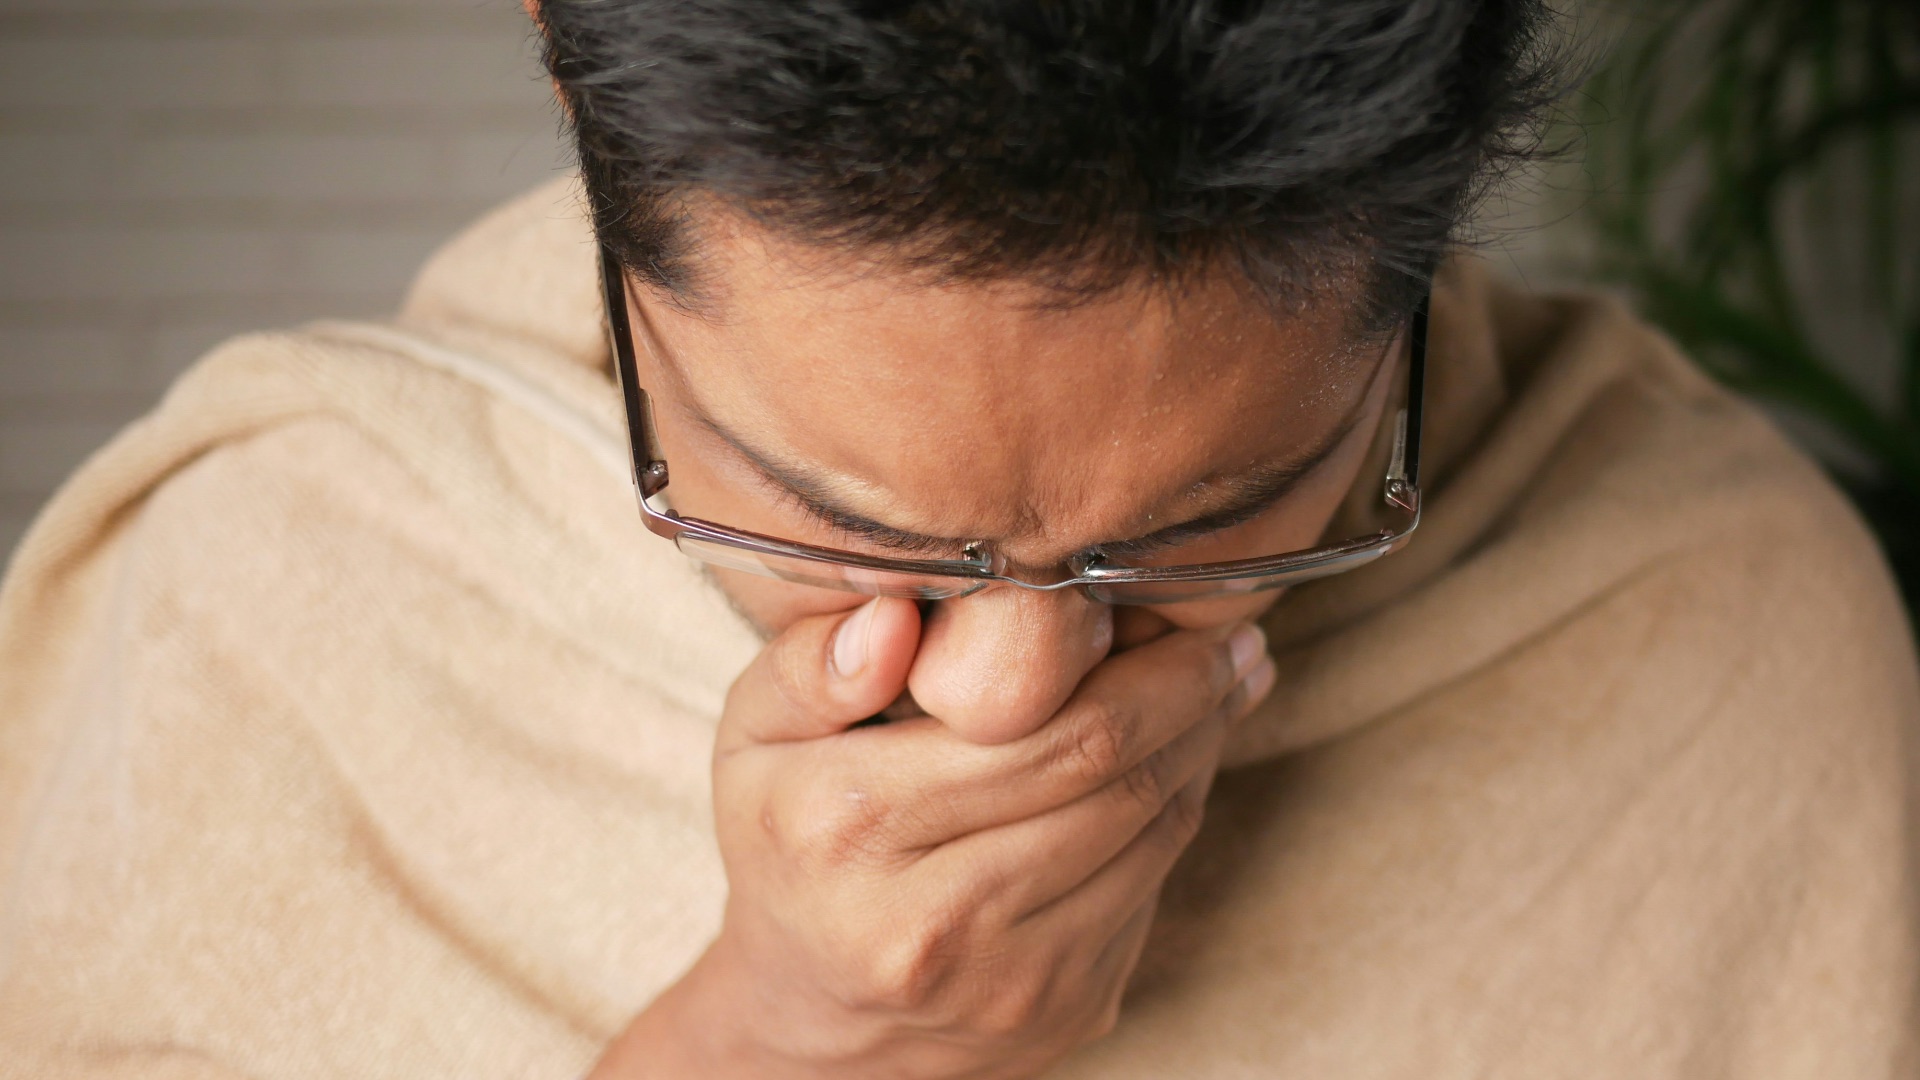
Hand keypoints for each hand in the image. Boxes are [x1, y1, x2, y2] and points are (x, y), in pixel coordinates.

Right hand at [593, 596, 1275, 1078]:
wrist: (808, 1023)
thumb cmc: (789, 846)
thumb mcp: (752, 739)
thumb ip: (812, 665)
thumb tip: (899, 614)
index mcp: (851, 823)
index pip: (1043, 732)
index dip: (1139, 665)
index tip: (1174, 603)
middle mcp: (934, 915)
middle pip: (1114, 778)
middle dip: (1191, 694)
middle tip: (1229, 635)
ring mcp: (1009, 978)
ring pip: (1152, 833)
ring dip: (1202, 748)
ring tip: (1222, 682)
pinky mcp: (1064, 1008)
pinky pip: (1154, 886)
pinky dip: (1180, 810)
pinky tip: (1183, 758)